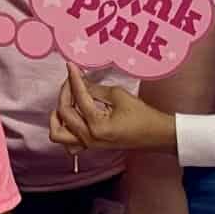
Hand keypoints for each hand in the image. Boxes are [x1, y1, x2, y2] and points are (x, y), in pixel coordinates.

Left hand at [48, 64, 176, 155]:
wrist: (156, 134)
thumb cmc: (143, 116)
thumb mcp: (119, 96)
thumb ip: (95, 89)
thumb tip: (79, 81)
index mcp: (97, 125)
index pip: (79, 97)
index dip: (74, 79)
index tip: (70, 67)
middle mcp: (89, 138)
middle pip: (64, 113)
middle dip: (65, 92)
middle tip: (72, 80)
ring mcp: (89, 144)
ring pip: (58, 133)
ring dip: (58, 116)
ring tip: (67, 101)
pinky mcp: (90, 146)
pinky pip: (68, 143)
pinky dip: (64, 130)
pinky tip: (71, 118)